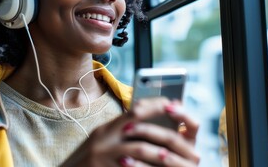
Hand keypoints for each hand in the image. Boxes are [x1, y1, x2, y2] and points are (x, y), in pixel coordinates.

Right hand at [61, 97, 199, 166]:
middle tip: (182, 137)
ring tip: (172, 156)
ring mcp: (102, 156)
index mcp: (104, 130)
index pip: (134, 111)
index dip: (156, 107)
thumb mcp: (100, 142)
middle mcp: (103, 140)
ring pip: (140, 150)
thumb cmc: (86, 162)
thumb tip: (147, 122)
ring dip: (159, 154)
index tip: (173, 106)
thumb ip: (120, 133)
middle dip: (163, 132)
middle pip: (140, 129)